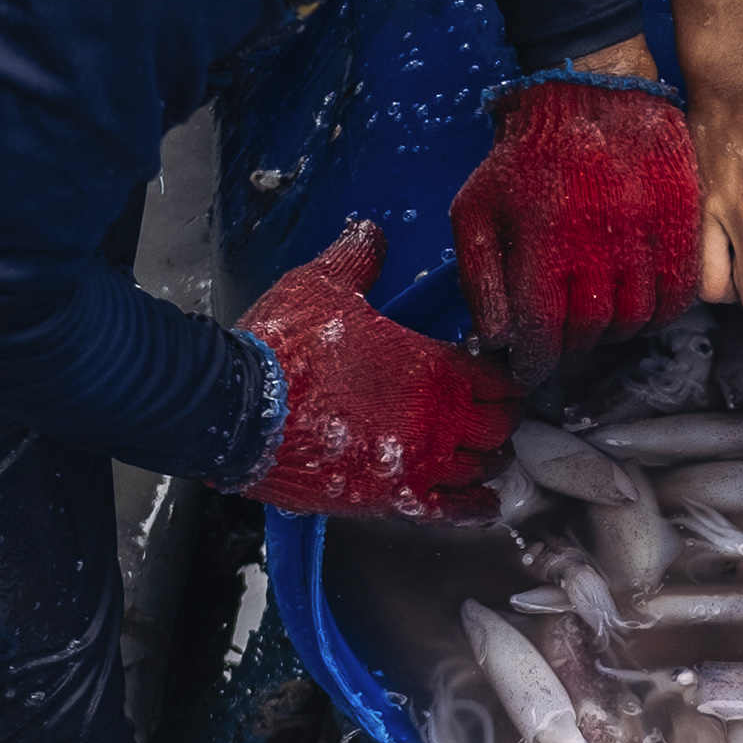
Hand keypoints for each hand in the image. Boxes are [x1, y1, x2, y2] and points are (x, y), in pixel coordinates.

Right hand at [233, 221, 520, 519]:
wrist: (236, 408)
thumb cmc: (282, 347)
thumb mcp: (324, 284)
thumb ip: (358, 257)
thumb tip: (370, 233)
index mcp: (433, 366)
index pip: (500, 376)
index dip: (505, 374)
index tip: (499, 372)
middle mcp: (436, 418)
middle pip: (500, 424)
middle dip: (502, 417)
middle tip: (495, 412)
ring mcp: (416, 463)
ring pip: (483, 468)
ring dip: (489, 459)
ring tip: (487, 452)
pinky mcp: (388, 500)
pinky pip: (451, 510)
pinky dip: (474, 507)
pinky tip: (486, 503)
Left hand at [452, 72, 702, 385]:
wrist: (589, 91)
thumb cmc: (524, 156)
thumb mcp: (476, 209)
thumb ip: (479, 278)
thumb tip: (494, 339)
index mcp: (545, 235)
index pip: (543, 328)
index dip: (534, 360)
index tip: (529, 369)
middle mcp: (601, 236)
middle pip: (592, 328)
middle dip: (571, 344)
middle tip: (561, 337)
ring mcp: (647, 228)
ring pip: (637, 317)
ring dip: (613, 332)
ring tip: (597, 320)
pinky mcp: (683, 217)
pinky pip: (680, 291)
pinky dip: (660, 313)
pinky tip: (638, 305)